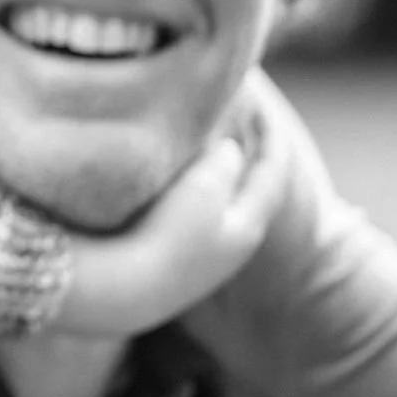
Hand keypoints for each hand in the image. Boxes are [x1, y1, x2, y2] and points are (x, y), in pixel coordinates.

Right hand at [53, 127, 292, 336]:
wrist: (125, 290)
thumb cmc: (168, 235)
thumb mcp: (203, 187)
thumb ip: (223, 161)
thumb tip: (229, 152)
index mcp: (249, 224)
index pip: (271, 171)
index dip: (269, 135)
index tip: (258, 106)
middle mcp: (233, 245)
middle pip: (249, 190)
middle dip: (244, 157)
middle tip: (233, 124)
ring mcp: (204, 260)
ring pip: (220, 206)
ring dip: (215, 176)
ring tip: (200, 148)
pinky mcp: (176, 266)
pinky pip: (193, 218)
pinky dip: (192, 194)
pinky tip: (170, 186)